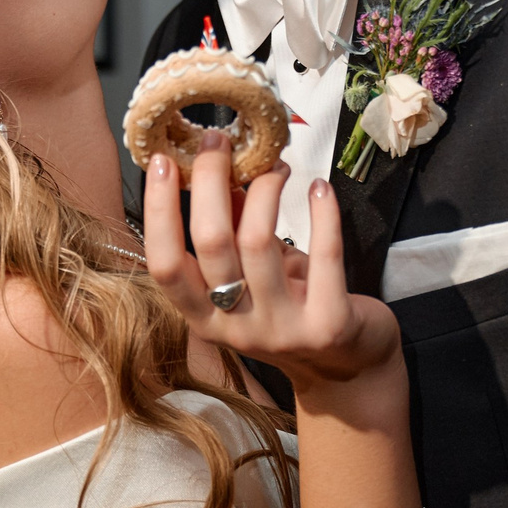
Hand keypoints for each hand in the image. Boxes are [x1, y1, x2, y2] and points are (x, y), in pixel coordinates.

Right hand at [143, 133, 400, 398]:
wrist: (348, 367)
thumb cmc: (293, 309)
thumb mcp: (252, 277)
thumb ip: (230, 232)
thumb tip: (214, 169)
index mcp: (205, 318)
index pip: (164, 265)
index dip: (159, 211)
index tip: (160, 162)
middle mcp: (236, 328)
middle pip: (211, 242)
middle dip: (211, 180)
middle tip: (220, 140)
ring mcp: (282, 330)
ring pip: (259, 242)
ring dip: (266, 189)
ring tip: (277, 163)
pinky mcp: (329, 324)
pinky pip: (323, 255)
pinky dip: (322, 214)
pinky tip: (319, 188)